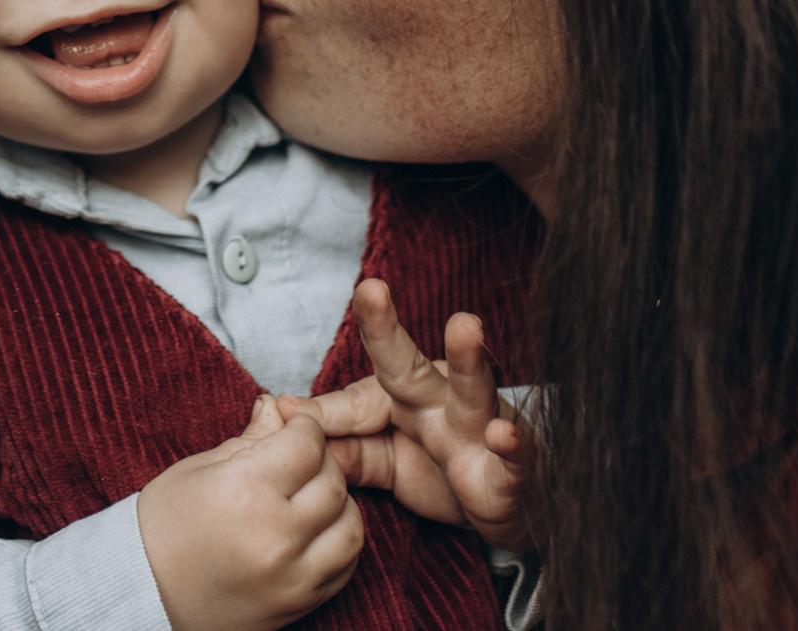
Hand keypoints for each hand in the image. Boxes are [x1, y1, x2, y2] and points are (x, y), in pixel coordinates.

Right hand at [137, 394, 364, 630]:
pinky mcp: (298, 604)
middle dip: (321, 461)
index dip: (304, 427)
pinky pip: (344, 567)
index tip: (293, 426)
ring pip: (350, 526)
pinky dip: (337, 542)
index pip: (306, 444)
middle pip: (333, 482)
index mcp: (244, 492)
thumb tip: (278, 407)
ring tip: (309, 497)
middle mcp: (274, 536)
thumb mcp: (197, 470)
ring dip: (337, 504)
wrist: (144, 596)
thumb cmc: (162, 528)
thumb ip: (249, 440)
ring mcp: (291, 577)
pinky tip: (314, 531)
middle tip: (298, 459)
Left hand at [279, 279, 534, 550]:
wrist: (508, 506)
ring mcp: (481, 431)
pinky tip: (503, 434)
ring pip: (473, 390)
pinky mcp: (513, 471)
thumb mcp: (380, 458)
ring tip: (465, 327)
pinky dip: (512, 446)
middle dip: (388, 330)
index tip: (284, 404)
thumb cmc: (442, 468)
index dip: (330, 398)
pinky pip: (515, 457)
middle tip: (370, 290)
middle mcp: (443, 401)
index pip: (362, 381)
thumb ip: (339, 439)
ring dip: (468, 359)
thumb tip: (282, 412)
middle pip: (410, 365)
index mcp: (408, 395)